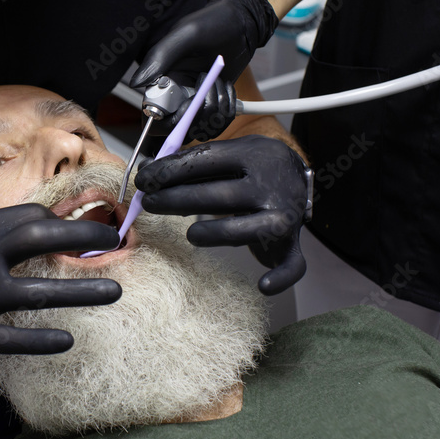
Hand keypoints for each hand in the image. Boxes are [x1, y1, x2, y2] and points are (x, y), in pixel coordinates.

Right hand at [0, 145, 121, 354]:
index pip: (34, 219)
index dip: (60, 222)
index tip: (76, 227)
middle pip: (49, 247)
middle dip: (87, 242)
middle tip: (118, 242)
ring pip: (43, 296)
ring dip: (83, 294)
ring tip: (114, 293)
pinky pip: (15, 340)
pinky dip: (43, 340)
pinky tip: (68, 340)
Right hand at [130, 0, 278, 141]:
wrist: (241, 23)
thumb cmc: (213, 22)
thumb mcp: (186, 34)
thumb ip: (160, 56)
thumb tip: (136, 82)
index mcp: (163, 80)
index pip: (154, 117)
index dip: (173, 119)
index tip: (191, 103)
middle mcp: (176, 94)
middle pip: (179, 129)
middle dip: (200, 115)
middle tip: (211, 88)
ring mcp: (195, 102)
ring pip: (201, 128)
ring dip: (218, 108)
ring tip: (220, 82)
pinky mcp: (212, 105)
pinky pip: (217, 124)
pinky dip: (228, 109)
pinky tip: (227, 88)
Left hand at [134, 135, 310, 294]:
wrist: (296, 179)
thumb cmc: (249, 169)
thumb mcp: (226, 152)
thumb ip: (189, 160)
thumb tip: (145, 169)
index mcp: (254, 155)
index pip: (208, 160)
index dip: (171, 170)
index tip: (144, 180)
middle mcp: (272, 185)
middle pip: (221, 195)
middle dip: (179, 199)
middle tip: (150, 203)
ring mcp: (284, 217)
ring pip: (250, 230)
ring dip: (217, 233)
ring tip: (191, 234)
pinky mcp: (290, 245)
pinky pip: (292, 265)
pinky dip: (280, 277)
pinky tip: (263, 286)